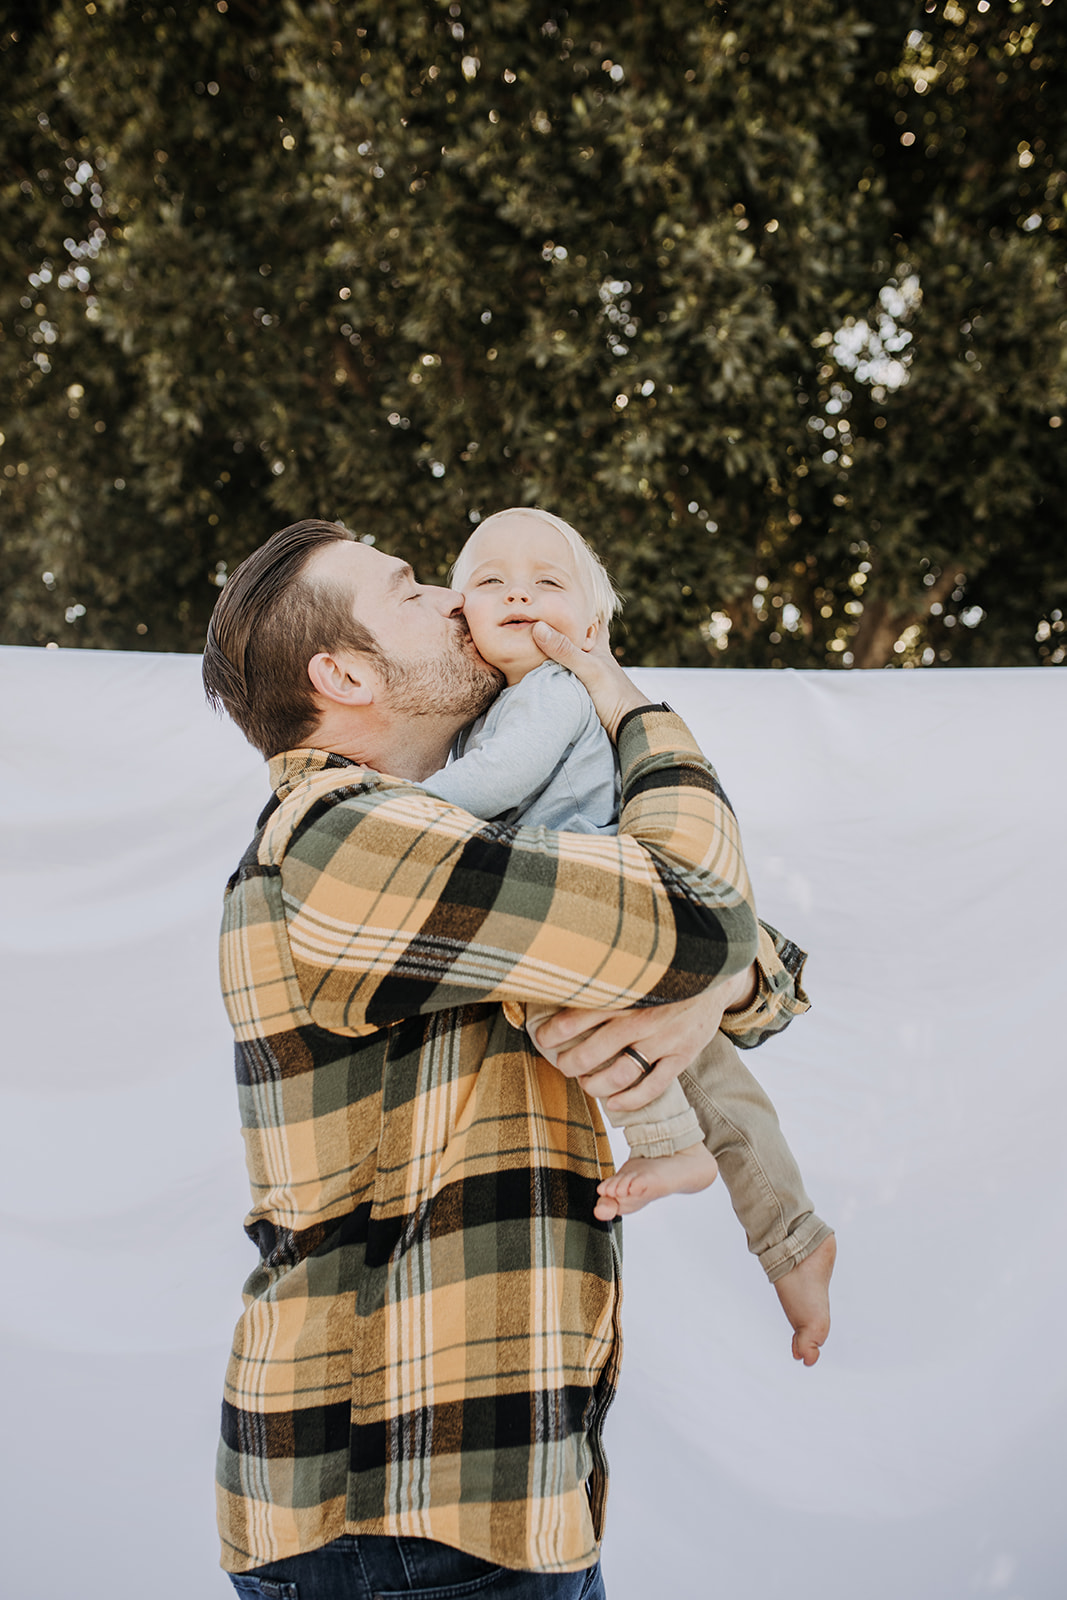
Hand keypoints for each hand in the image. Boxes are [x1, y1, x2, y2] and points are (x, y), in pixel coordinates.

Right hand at [530, 619, 650, 739]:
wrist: (626, 727)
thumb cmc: (614, 694)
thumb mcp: (589, 668)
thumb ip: (564, 650)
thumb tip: (538, 628)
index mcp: (598, 647)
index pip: (593, 621)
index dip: (583, 609)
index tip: (567, 599)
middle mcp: (591, 659)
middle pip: (575, 638)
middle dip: (561, 629)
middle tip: (541, 617)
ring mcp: (584, 676)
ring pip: (565, 658)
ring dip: (553, 652)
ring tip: (532, 638)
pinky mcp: (578, 692)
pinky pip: (561, 677)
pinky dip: (551, 672)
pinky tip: (538, 669)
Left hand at [531, 964, 757, 1115]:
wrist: (715, 969)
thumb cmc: (664, 969)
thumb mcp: (635, 964)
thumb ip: (606, 977)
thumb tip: (561, 982)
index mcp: (625, 991)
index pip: (579, 1016)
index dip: (554, 1032)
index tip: (542, 1038)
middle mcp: (642, 1016)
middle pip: (594, 1052)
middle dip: (570, 1064)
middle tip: (563, 1065)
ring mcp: (664, 1038)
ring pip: (620, 1074)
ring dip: (596, 1085)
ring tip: (585, 1083)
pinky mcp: (682, 1055)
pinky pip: (653, 1087)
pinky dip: (630, 1100)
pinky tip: (613, 1103)